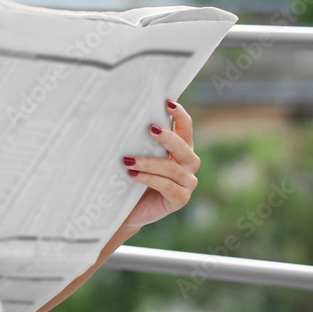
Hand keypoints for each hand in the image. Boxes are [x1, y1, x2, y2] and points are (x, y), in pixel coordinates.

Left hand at [121, 100, 199, 229]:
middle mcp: (188, 165)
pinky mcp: (180, 200)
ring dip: (149, 162)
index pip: (186, 129)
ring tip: (128, 160)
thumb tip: (124, 116)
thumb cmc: (130, 178)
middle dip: (168, 138)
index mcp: (180, 150)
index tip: (168, 102)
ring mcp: (187, 184)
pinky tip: (132, 175)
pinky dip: (149, 179)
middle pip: (184, 148)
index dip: (180, 115)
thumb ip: (139, 141)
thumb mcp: (137, 156)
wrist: (126, 209)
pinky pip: (167, 187)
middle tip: (150, 128)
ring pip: (172, 169)